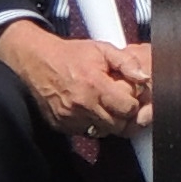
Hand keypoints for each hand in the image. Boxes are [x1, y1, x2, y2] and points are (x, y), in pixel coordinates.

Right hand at [0, 21, 149, 141]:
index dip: (134, 103)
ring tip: (104, 104)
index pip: (128, 109)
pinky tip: (89, 109)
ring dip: (109, 121)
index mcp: (95, 85)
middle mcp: (83, 105)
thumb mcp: (102, 49)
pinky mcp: (62, 126)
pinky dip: (92, 124)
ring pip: (104, 132)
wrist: (36, 61)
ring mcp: (71, 118)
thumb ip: (126, 62)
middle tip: (119, 102)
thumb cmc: (70, 55)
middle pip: (118, 125)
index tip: (130, 95)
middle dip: (124, 115)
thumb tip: (144, 77)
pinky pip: (86, 132)